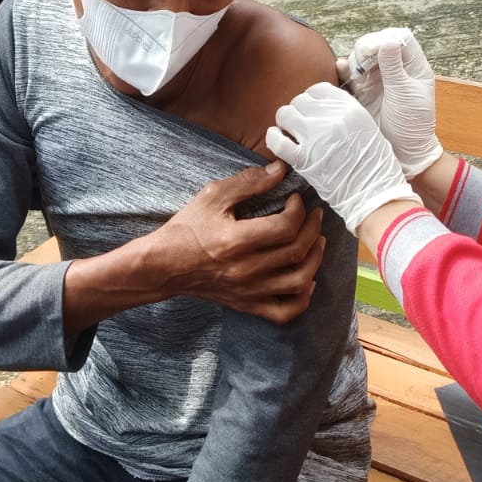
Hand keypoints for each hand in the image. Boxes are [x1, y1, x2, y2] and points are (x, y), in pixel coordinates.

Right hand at [155, 161, 326, 323]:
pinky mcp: (248, 305)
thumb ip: (248, 182)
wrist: (165, 266)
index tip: (296, 199)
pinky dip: (303, 297)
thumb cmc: (188, 228)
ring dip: (315, 260)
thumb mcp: (212, 195)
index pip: (285, 227)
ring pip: (298, 283)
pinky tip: (307, 279)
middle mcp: (246, 270)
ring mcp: (248, 291)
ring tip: (317, 242)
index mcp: (236, 241)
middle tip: (313, 215)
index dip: (299, 210)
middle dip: (312, 229)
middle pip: (296, 252)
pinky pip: (285, 312)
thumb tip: (280, 170)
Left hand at [268, 82, 419, 232]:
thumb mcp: (368, 127)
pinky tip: (278, 141)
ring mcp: (316, 137)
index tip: (312, 112)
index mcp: (350, 108)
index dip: (311, 100)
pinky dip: (274, 139)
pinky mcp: (303, 158)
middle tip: (301, 127)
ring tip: (290, 134)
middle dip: (298, 112)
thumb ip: (345, 114)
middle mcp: (331, 118)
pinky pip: (276, 140)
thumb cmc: (375, 165)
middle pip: (300, 100)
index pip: (318, 90)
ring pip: (285, 115)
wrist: (375, 194)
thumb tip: (323, 110)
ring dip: (285, 123)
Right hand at [338, 27, 441, 177]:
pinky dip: (345, 68)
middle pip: (378, 43)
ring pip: (363, 56)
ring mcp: (379, 78)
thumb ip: (394, 68)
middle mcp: (396, 69)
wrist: (402, 153)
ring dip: (356, 60)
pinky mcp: (364, 89)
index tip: (374, 51)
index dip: (386, 39)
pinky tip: (342, 70)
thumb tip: (387, 41)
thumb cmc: (411, 125)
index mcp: (414, 67)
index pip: (401, 38)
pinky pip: (351, 72)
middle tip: (362, 66)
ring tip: (357, 76)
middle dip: (367, 49)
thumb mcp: (405, 95)